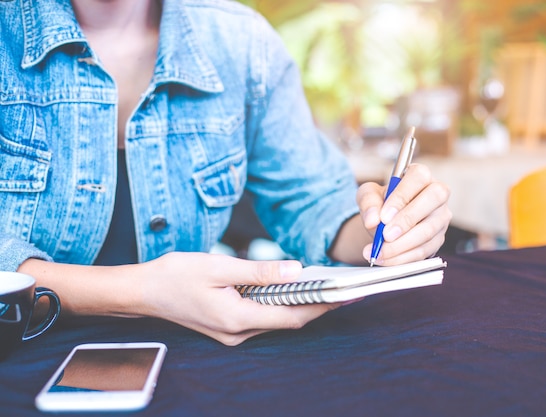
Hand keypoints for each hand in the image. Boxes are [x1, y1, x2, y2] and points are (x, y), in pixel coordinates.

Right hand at [138, 252, 339, 344]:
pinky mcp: (228, 326)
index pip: (292, 316)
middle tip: (341, 288)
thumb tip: (296, 270)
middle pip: (287, 320)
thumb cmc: (176, 276)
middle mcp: (238, 333)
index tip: (345, 294)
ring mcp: (232, 333)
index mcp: (237, 319)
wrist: (143, 291)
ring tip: (322, 284)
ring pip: (275, 319)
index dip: (322, 306)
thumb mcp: (219, 267)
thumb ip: (259, 271)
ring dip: (298, 303)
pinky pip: (262, 316)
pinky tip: (289, 287)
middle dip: (316, 305)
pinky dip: (279, 303)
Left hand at [357, 163, 450, 264]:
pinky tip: (386, 259)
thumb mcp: (367, 195)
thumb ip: (368, 202)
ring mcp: (441, 217)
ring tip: (380, 252)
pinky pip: (425, 250)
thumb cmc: (380, 203)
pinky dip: (403, 257)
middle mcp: (436, 193)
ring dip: (402, 244)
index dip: (402, 196)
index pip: (418, 177)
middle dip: (407, 220)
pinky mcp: (438, 238)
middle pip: (433, 199)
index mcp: (420, 175)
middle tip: (385, 235)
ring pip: (429, 230)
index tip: (384, 216)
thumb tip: (372, 220)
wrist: (384, 224)